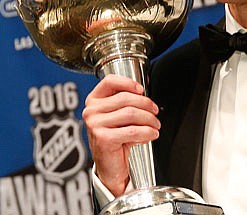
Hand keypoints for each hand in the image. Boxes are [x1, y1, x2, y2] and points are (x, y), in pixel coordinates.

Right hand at [82, 74, 160, 196]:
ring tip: (155, 125)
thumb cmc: (116, 138)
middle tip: (155, 112)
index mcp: (94, 101)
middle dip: (146, 105)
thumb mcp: (119, 116)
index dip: (128, 83)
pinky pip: (133, 131)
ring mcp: (95, 125)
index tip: (141, 90)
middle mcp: (91, 111)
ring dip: (149, 120)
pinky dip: (147, 132)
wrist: (110, 165)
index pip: (109, 81)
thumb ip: (127, 103)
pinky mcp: (103, 138)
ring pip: (131, 114)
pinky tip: (151, 134)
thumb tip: (144, 96)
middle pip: (126, 98)